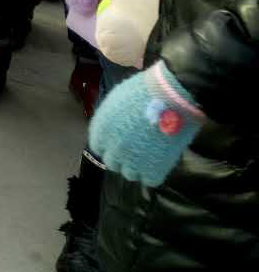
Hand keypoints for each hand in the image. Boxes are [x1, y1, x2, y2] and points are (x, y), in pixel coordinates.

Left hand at [89, 60, 203, 186]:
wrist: (171, 98)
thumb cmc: (144, 92)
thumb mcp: (117, 101)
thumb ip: (111, 119)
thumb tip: (114, 128)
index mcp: (101, 130)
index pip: (98, 146)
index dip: (109, 145)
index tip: (118, 142)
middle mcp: (112, 148)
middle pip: (112, 162)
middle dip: (121, 157)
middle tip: (135, 149)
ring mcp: (132, 161)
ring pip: (129, 173)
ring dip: (137, 166)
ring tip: (149, 155)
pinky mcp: (153, 169)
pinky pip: (149, 179)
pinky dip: (154, 173)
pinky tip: (159, 161)